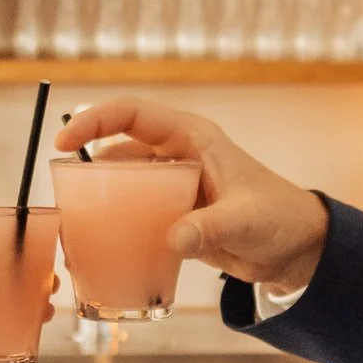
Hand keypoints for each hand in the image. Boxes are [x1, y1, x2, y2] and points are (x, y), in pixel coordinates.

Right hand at [53, 98, 329, 291]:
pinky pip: (135, 213)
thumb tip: (173, 239)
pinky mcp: (173, 214)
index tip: (65, 144)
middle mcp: (177, 155)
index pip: (132, 115)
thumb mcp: (245, 220)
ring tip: (79, 228)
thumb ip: (210, 227)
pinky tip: (104, 247)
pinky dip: (118, 226)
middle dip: (88, 170)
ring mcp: (173, 185)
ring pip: (123, 184)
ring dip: (101, 201)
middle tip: (67, 201)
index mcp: (192, 138)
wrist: (296, 247)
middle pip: (118, 150)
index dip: (94, 121)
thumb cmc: (279, 218)